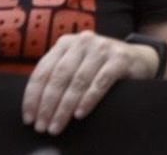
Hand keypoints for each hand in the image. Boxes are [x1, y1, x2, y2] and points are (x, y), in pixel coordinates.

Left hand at [22, 30, 159, 134]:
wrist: (138, 59)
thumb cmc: (99, 67)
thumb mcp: (76, 65)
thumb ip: (58, 76)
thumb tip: (34, 106)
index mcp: (66, 43)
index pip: (43, 71)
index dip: (33, 96)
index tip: (29, 118)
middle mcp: (82, 41)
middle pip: (59, 76)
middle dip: (48, 105)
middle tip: (42, 126)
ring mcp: (102, 48)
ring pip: (78, 81)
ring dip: (65, 107)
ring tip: (57, 125)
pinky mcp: (120, 58)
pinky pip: (101, 82)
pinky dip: (88, 99)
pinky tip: (79, 114)